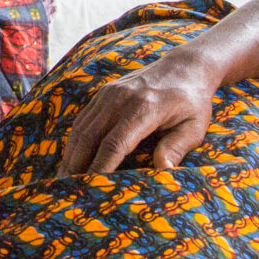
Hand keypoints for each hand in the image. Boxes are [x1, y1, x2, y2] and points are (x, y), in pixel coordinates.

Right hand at [58, 45, 225, 174]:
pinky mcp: (104, 93)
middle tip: (68, 191)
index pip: (114, 144)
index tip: (90, 189)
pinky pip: (83, 119)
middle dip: (76, 166)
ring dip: (71, 155)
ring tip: (63, 180)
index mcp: (144, 108)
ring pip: (81, 128)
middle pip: (90, 137)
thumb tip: (162, 170)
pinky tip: (72, 158)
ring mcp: (110, 93)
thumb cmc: (192, 102)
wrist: (185, 66)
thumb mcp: (194, 126)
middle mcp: (121, 98)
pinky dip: (75, 141)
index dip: (100, 168)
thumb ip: (176, 148)